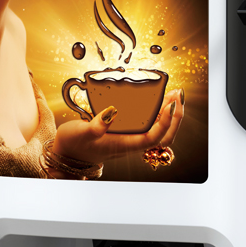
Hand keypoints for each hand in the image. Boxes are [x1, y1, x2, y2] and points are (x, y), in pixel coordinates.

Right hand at [53, 89, 184, 164]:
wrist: (68, 153)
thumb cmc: (74, 144)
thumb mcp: (81, 132)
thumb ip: (96, 125)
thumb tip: (112, 112)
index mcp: (125, 145)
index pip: (153, 138)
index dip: (165, 123)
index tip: (170, 105)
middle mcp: (132, 143)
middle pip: (163, 136)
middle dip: (175, 117)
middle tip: (177, 94)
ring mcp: (131, 137)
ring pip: (158, 129)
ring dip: (169, 112)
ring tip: (173, 92)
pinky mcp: (127, 131)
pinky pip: (149, 123)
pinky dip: (157, 111)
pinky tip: (157, 97)